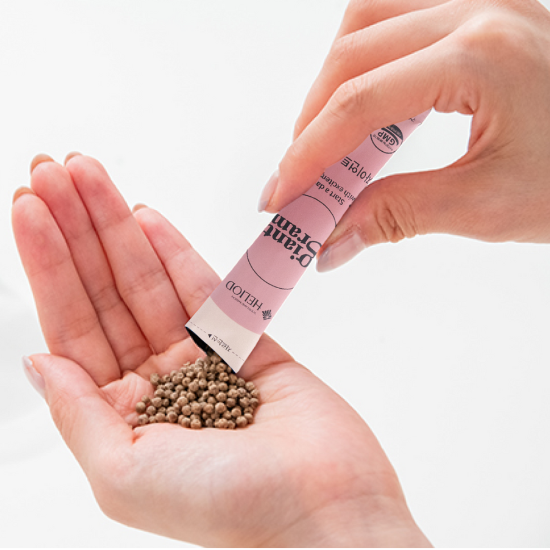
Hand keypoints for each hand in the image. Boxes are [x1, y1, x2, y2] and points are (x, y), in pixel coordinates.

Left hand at [12, 154, 429, 546]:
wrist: (324, 509)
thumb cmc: (229, 508)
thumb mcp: (124, 475)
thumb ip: (79, 413)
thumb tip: (37, 360)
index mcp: (123, 413)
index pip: (73, 325)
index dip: (49, 265)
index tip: (31, 209)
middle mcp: (158, 381)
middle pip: (107, 292)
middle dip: (79, 230)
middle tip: (55, 169)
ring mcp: (204, 357)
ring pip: (152, 280)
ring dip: (120, 228)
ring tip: (92, 176)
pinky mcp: (250, 342)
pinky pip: (208, 289)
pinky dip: (178, 252)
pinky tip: (148, 216)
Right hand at [259, 0, 549, 270]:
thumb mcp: (487, 207)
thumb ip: (396, 216)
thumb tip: (331, 242)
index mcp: (483, 58)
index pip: (360, 102)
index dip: (307, 154)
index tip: (279, 194)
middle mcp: (480, 10)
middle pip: (353, 52)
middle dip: (311, 121)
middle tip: (297, 176)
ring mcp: (484, 2)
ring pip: (370, 16)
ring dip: (333, 77)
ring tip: (324, 135)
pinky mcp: (485, 13)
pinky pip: (401, 13)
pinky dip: (366, 54)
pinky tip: (364, 96)